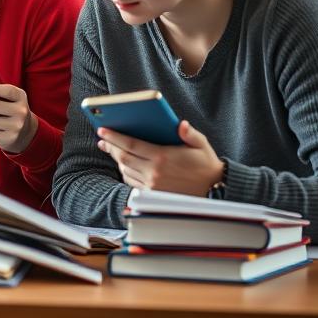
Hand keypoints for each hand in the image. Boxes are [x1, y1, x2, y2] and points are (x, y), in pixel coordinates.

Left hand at [97, 120, 223, 195]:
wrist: (215, 190)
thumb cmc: (206, 164)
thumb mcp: (201, 144)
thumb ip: (189, 133)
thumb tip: (180, 124)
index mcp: (162, 156)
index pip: (130, 144)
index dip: (114, 136)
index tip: (102, 129)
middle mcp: (154, 172)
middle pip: (123, 157)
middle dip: (110, 146)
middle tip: (102, 139)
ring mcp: (152, 184)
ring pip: (125, 170)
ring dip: (116, 159)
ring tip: (111, 149)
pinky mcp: (153, 194)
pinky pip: (132, 182)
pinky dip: (125, 172)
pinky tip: (124, 164)